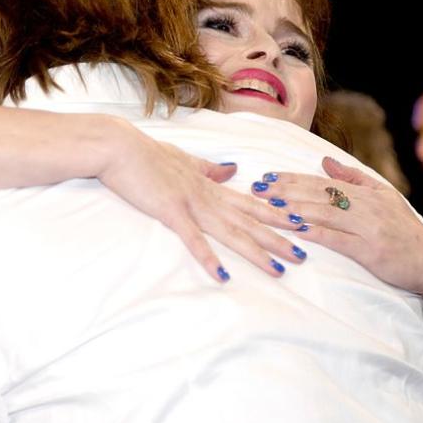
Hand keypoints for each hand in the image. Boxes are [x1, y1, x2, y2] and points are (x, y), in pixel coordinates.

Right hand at [97, 126, 311, 281]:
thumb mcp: (184, 160)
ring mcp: (191, 203)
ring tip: (279, 269)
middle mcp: (208, 195)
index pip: (250, 204)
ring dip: (256, 252)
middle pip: (250, 221)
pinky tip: (222, 276)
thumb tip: (232, 169)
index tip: (301, 224)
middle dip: (278, 239)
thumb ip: (209, 169)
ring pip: (232, 232)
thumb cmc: (145, 154)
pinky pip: (194, 239)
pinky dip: (208, 258)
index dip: (277, 215)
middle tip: (304, 255)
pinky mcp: (171, 212)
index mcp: (210, 186)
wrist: (118, 146)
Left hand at [250, 155, 422, 299]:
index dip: (292, 179)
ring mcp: (368, 228)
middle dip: (285, 190)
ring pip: (326, 213)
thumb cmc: (404, 232)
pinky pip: (339, 239)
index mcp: (364, 193)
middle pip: (318, 194)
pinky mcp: (370, 250)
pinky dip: (317, 233)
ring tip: (269, 206)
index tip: (266, 177)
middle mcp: (365, 206)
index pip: (321, 182)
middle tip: (257, 189)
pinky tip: (296, 230)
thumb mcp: (384, 197)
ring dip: (295, 209)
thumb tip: (325, 161)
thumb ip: (354, 178)